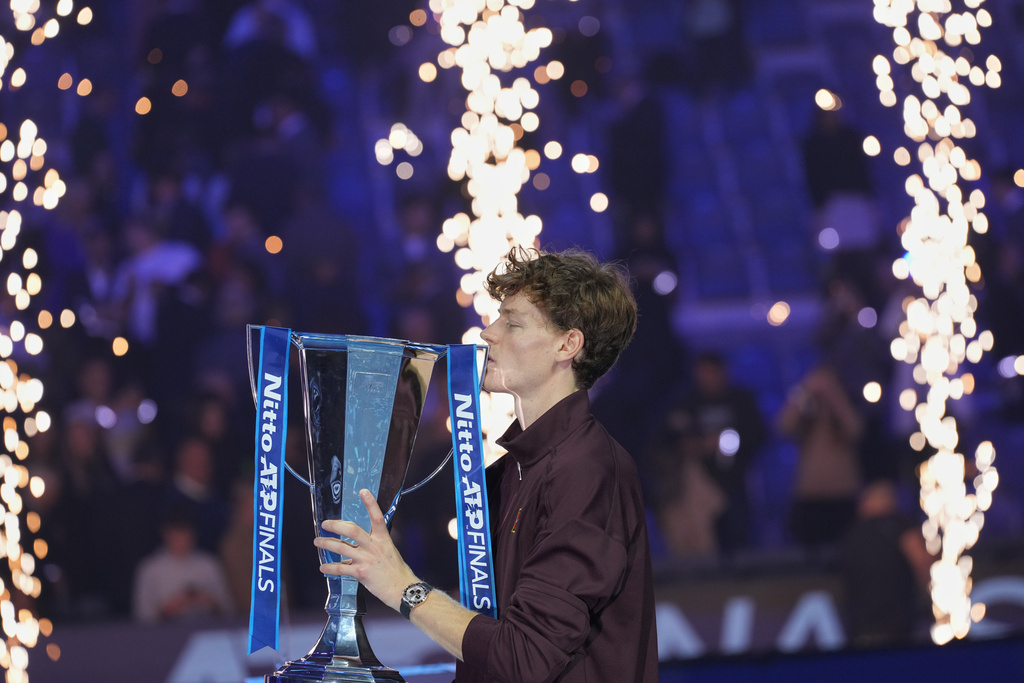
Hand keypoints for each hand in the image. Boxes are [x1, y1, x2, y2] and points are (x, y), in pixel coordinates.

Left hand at [314, 488, 417, 611]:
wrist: (402, 589)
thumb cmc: (396, 571)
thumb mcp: (389, 550)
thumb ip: (374, 544)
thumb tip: (359, 542)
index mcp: (383, 539)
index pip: (377, 517)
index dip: (370, 503)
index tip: (363, 491)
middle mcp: (374, 547)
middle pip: (352, 530)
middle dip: (336, 525)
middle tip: (325, 524)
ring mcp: (367, 559)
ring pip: (341, 548)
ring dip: (326, 543)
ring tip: (317, 541)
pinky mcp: (361, 573)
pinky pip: (341, 568)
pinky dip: (329, 567)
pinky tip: (323, 567)